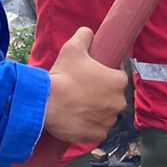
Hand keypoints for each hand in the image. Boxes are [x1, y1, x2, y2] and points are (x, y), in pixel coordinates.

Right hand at [43, 27, 126, 144]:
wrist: (47, 103)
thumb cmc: (63, 75)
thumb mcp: (72, 48)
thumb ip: (84, 36)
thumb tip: (88, 32)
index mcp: (118, 81)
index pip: (117, 78)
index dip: (103, 77)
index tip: (90, 78)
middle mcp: (119, 102)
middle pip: (112, 98)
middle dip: (101, 96)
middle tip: (82, 93)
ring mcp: (109, 120)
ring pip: (105, 114)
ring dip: (96, 111)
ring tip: (77, 107)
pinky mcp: (98, 135)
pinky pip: (97, 130)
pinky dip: (90, 126)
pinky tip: (77, 119)